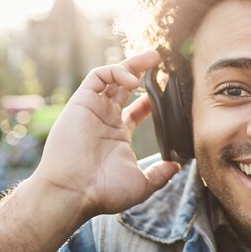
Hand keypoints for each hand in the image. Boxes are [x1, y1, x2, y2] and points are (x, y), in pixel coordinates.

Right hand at [34, 50, 179, 217]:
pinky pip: (97, 76)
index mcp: (119, 135)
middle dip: (142, 71)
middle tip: (161, 60)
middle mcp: (106, 119)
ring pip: (112, 77)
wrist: (74, 192)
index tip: (168, 90)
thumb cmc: (104, 192)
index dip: (152, 99)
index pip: (138, 110)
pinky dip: (115, 72)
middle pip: (125, 87)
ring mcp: (93, 110)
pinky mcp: (81, 102)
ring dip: (132, 64)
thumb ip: (159, 174)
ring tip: (153, 58)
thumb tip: (176, 167)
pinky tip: (132, 80)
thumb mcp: (141, 184)